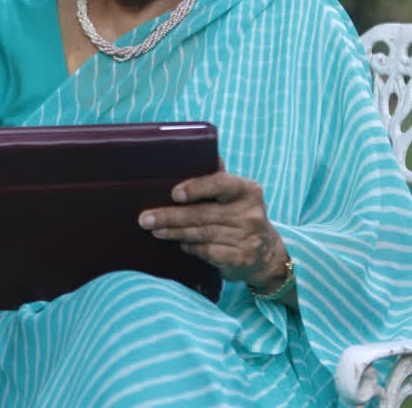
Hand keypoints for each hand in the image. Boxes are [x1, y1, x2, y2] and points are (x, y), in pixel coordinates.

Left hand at [137, 161, 286, 287]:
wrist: (266, 253)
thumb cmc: (239, 214)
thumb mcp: (235, 194)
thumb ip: (216, 178)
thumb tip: (192, 153)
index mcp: (249, 191)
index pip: (221, 184)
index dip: (196, 187)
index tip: (174, 194)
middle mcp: (251, 214)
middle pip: (203, 214)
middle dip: (170, 216)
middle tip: (145, 218)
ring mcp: (248, 238)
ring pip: (202, 234)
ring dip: (174, 232)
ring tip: (154, 230)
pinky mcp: (241, 259)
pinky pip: (207, 252)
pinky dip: (191, 248)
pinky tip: (180, 244)